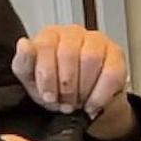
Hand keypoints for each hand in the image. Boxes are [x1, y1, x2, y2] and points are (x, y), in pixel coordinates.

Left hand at [13, 25, 129, 119]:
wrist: (83, 106)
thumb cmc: (56, 89)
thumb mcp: (32, 82)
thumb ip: (23, 64)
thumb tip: (24, 45)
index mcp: (50, 36)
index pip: (45, 46)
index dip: (47, 76)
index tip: (48, 95)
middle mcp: (73, 33)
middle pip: (68, 53)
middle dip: (65, 86)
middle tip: (64, 103)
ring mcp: (97, 41)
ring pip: (90, 59)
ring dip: (83, 89)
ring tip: (78, 103)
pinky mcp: (116, 55)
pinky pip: (111, 72)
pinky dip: (100, 94)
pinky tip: (92, 104)